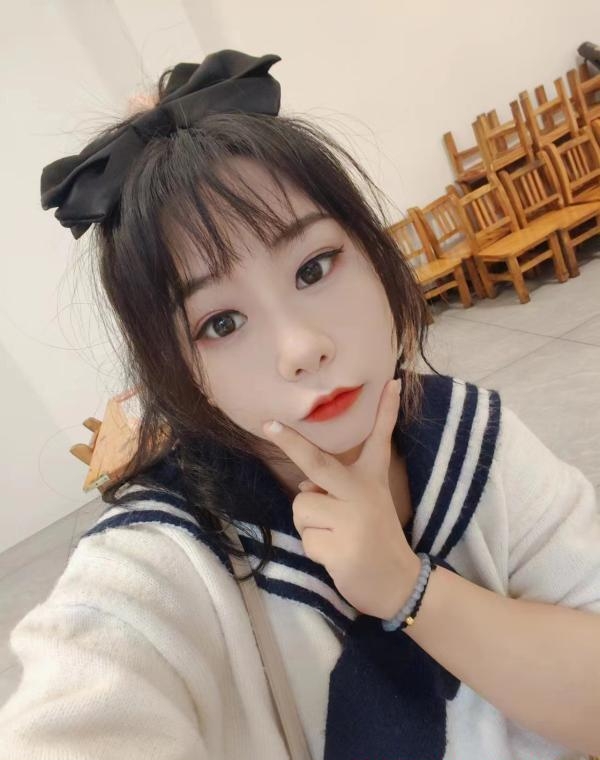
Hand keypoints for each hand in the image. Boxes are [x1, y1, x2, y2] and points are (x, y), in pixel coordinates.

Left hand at [262, 377, 420, 619]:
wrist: (398, 584)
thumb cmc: (373, 540)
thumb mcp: (364, 507)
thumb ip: (337, 490)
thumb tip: (305, 487)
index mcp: (371, 480)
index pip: (379, 440)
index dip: (385, 411)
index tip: (391, 383)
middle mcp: (362, 493)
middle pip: (317, 462)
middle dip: (290, 442)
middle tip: (268, 425)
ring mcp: (352, 519)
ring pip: (302, 507)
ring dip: (310, 526)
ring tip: (336, 538)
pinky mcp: (342, 546)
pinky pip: (306, 538)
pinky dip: (315, 550)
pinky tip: (337, 556)